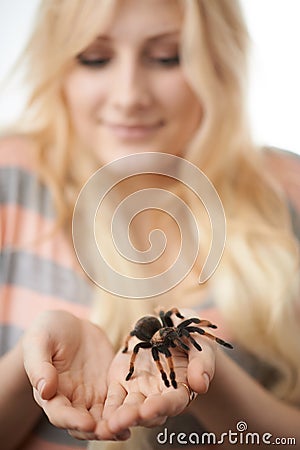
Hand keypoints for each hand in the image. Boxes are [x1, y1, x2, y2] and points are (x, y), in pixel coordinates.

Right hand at [22, 310, 119, 439]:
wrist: (70, 325)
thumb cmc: (48, 331)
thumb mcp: (39, 342)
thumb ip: (39, 365)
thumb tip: (44, 390)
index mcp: (49, 394)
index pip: (59, 414)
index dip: (72, 421)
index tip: (87, 424)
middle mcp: (70, 401)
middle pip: (83, 424)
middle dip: (98, 430)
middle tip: (114, 431)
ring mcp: (90, 396)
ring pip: (102, 418)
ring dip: (114, 425)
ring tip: (129, 426)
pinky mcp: (107, 387)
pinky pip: (117, 403)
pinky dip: (125, 411)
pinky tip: (138, 414)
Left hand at [96, 323, 215, 437]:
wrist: (167, 326)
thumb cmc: (190, 337)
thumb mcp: (200, 344)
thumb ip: (202, 363)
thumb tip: (201, 385)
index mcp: (180, 388)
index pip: (173, 402)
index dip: (162, 406)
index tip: (150, 409)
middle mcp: (159, 395)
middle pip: (148, 412)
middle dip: (136, 417)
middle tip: (123, 421)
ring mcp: (139, 390)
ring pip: (129, 409)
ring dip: (120, 419)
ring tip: (109, 425)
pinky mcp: (121, 382)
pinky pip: (114, 398)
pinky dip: (109, 408)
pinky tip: (101, 418)